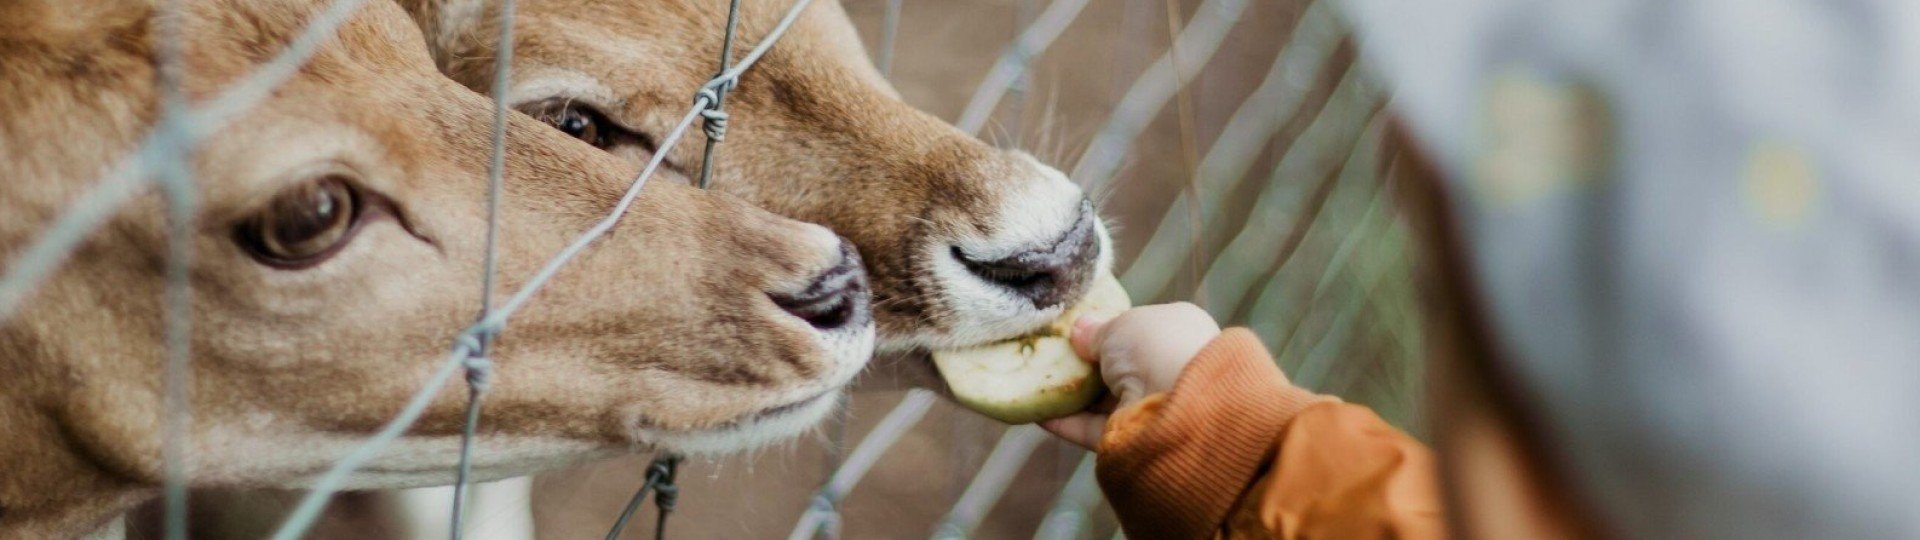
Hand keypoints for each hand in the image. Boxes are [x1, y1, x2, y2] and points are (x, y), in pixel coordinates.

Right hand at [1042, 302, 1220, 449]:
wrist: (1181, 405)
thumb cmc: (1155, 347)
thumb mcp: (1119, 325)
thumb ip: (1097, 330)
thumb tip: (1080, 330)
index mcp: (1178, 333)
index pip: (1139, 331)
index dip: (1108, 330)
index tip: (1075, 332)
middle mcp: (1168, 370)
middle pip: (1118, 368)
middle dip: (1085, 365)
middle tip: (1047, 355)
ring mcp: (1151, 407)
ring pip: (1103, 400)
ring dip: (1070, 393)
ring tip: (1032, 381)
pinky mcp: (1133, 440)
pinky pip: (1093, 428)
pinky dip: (1065, 421)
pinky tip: (1036, 411)